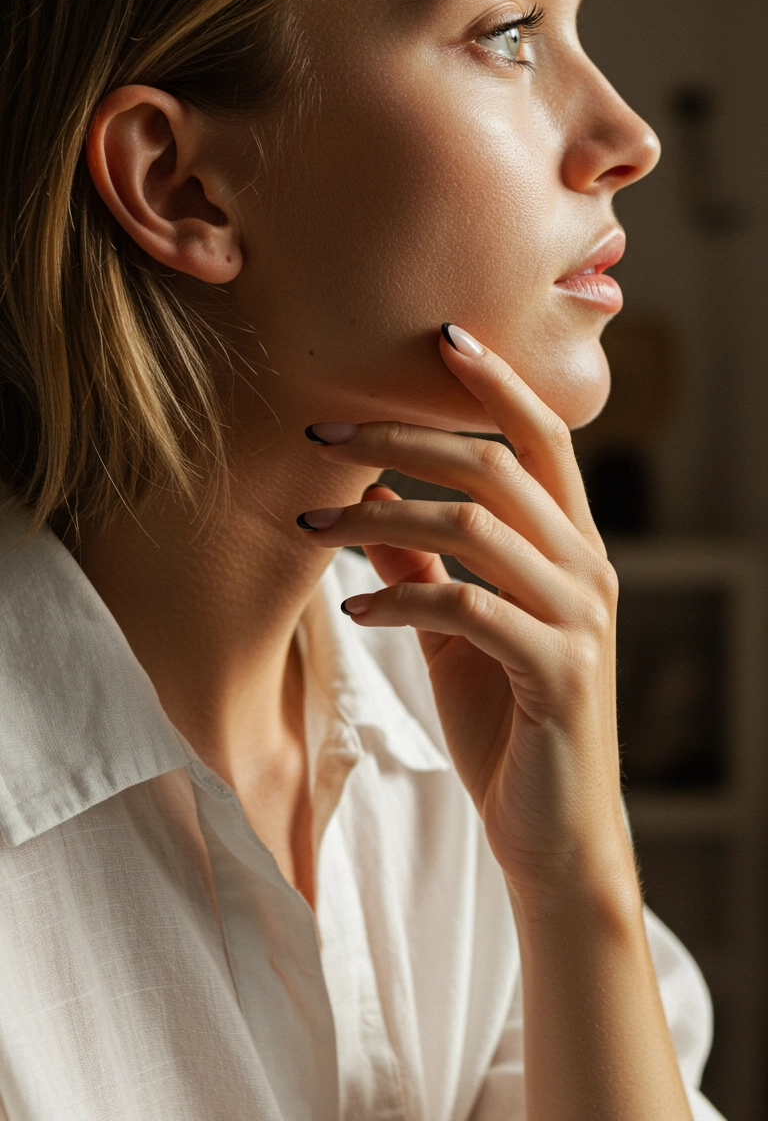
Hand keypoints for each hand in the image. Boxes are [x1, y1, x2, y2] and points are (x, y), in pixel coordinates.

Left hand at [299, 325, 635, 906]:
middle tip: (323, 432)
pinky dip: (400, 595)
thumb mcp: (459, 631)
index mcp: (573, 547)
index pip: (543, 438)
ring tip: (314, 524)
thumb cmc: (510, 723)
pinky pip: (467, 607)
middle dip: (403, 435)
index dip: (496, 381)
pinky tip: (355, 607)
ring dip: (381, 514)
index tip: (440, 336)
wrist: (555, 836)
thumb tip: (373, 502)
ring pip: (478, 526)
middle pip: (499, 464)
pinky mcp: (557, 671)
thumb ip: (430, 562)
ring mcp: (579, 619)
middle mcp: (587, 569)